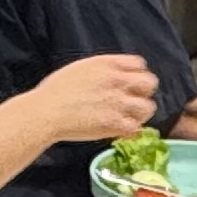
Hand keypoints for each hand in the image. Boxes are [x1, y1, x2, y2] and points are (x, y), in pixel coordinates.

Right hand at [36, 54, 165, 144]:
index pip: (139, 64)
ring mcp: (119, 103)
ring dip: (139, 113)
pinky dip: (129, 131)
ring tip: (127, 118)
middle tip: (131, 101)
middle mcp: (118, 81)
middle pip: (150, 83)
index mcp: (108, 64)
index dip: (136, 75)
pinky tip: (119, 132)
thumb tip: (111, 78)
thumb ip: (102, 71)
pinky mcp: (116, 123)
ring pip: (148, 107)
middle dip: (142, 92)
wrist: (47, 111)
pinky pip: (136, 128)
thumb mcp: (80, 69)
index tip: (129, 83)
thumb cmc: (54, 91)